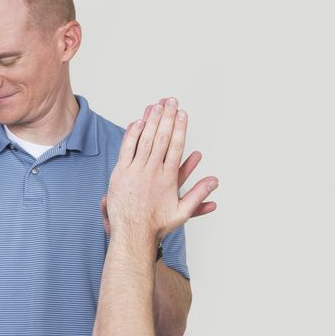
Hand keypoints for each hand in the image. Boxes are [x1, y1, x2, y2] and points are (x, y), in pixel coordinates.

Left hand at [104, 97, 216, 241]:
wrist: (131, 234)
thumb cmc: (156, 224)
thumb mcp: (183, 212)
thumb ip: (199, 194)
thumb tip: (214, 181)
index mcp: (167, 178)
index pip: (175, 146)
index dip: (179, 128)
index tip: (183, 114)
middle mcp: (151, 172)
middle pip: (161, 138)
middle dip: (167, 117)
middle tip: (171, 101)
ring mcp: (135, 171)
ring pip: (144, 140)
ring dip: (150, 120)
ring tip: (156, 105)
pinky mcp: (119, 174)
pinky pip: (126, 149)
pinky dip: (132, 134)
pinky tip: (137, 121)